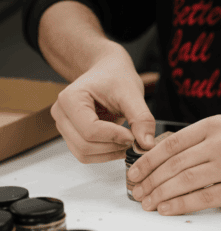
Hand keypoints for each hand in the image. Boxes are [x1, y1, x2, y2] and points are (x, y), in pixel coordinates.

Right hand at [51, 43, 155, 162]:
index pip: (91, 130)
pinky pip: (86, 155)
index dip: (115, 137)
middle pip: (85, 145)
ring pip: (84, 154)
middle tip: (134, 140)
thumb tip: (147, 145)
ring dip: (109, 153)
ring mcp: (64, 127)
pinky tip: (119, 144)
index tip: (134, 136)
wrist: (107, 73)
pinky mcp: (72, 136)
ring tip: (127, 142)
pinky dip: (105, 154)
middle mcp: (61, 114)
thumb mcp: (132, 93)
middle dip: (113, 147)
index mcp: (70, 98)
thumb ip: (141, 119)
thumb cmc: (116, 77)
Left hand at [128, 115, 220, 214]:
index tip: (134, 173)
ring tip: (147, 203)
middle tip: (136, 191)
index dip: (148, 160)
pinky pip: (203, 197)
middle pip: (174, 164)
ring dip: (161, 193)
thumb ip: (192, 140)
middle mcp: (218, 144)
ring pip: (185, 181)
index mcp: (210, 127)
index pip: (170, 144)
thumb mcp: (220, 130)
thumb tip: (158, 156)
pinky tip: (166, 209)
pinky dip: (181, 204)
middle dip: (150, 180)